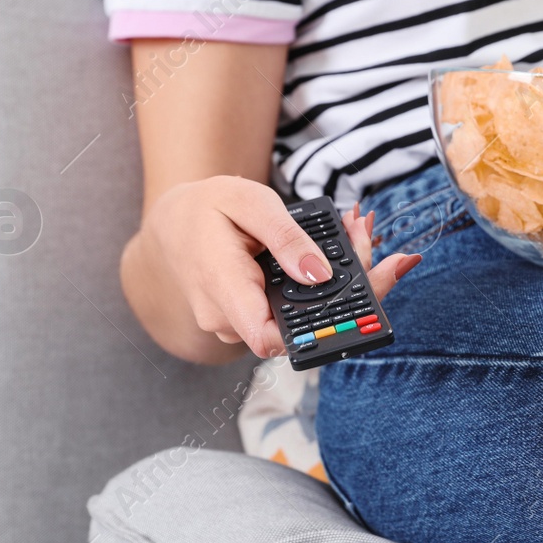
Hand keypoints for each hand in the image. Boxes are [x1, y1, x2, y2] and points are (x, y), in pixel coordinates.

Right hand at [136, 175, 420, 358]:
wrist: (174, 222)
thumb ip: (286, 239)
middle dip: (348, 289)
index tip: (360, 295)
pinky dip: (316, 285)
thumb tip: (319, 275)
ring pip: (299, 319)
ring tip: (357, 230)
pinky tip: (336, 248)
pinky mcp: (248, 320)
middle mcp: (228, 319)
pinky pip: (289, 311)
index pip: (272, 339)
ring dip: (337, 283)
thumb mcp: (249, 203)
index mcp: (223, 290)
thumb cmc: (208, 207)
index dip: (320, 329)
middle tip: (368, 236)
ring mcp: (237, 325)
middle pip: (300, 327)